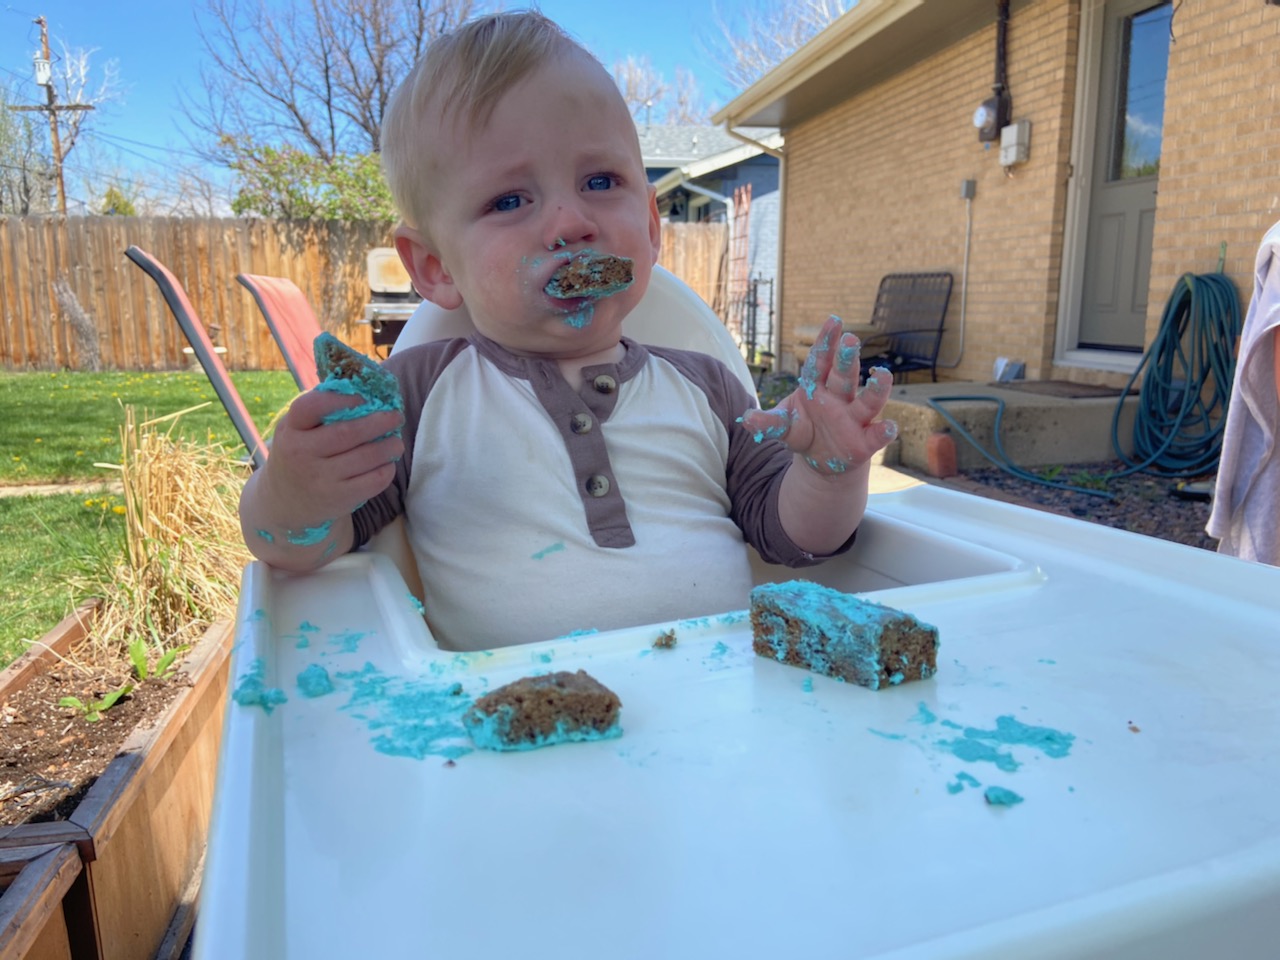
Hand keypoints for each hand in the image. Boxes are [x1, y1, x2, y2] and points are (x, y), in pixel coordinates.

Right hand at [258, 388, 404, 525]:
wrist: (285, 500)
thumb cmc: (300, 452)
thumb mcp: (297, 429)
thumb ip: (321, 409)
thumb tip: (364, 387)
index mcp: (291, 429)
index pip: (311, 406)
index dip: (342, 399)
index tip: (365, 397)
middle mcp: (301, 453)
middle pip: (348, 433)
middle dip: (379, 422)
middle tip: (396, 416)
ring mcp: (320, 479)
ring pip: (366, 457)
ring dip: (389, 446)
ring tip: (396, 442)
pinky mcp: (338, 499)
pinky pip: (373, 481)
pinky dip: (386, 469)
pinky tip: (387, 463)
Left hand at [740, 316, 896, 476]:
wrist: (821, 459)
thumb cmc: (804, 431)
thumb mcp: (784, 426)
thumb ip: (768, 422)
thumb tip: (746, 419)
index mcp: (817, 387)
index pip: (820, 361)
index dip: (826, 342)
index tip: (834, 320)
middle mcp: (838, 398)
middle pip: (843, 376)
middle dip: (846, 359)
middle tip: (850, 340)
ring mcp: (853, 419)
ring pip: (867, 402)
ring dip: (876, 390)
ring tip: (883, 375)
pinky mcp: (864, 442)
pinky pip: (876, 436)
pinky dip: (883, 432)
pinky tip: (889, 427)